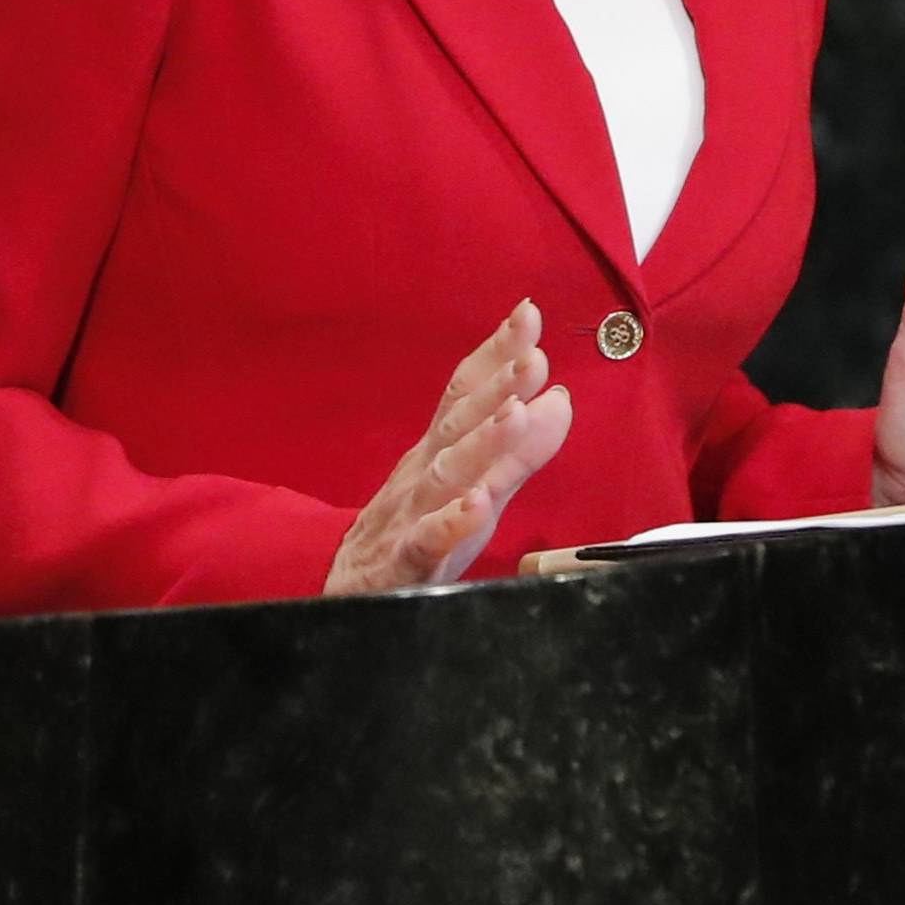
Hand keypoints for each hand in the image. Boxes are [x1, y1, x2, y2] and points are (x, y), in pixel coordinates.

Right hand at [324, 298, 572, 593]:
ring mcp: (412, 515)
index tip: (528, 314)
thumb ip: (518, 448)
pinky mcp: (404, 563)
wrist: (346, 590)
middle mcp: (424, 472)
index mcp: (440, 451)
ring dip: (481, 443)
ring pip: (445, 476)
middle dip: (496, 387)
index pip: (466, 394)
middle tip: (533, 356)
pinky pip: (426, 542)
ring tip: (515, 414)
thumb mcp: (474, 487)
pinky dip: (450, 523)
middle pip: (458, 424)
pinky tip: (476, 505)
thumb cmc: (418, 529)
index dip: (496, 353)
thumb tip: (558, 396)